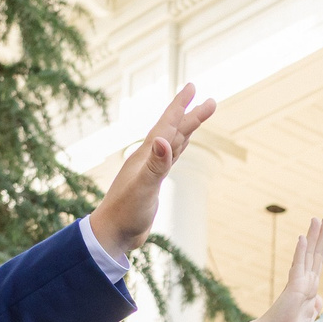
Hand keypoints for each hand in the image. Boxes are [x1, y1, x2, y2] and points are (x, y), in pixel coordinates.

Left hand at [88, 85, 216, 258]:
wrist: (113, 234)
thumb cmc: (125, 212)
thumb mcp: (143, 188)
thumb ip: (155, 165)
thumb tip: (165, 141)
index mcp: (146, 155)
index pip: (167, 125)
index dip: (180, 106)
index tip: (193, 87)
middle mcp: (148, 158)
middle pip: (174, 131)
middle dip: (191, 114)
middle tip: (209, 101)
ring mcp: (151, 170)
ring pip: (173, 142)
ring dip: (186, 128)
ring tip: (197, 116)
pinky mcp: (153, 182)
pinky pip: (170, 158)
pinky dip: (178, 148)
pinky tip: (180, 144)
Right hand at [240, 216, 322, 321]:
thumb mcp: (308, 320)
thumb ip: (313, 309)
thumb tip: (318, 301)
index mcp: (309, 289)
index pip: (317, 263)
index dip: (321, 247)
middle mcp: (304, 282)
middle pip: (315, 254)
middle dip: (320, 236)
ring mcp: (299, 282)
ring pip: (308, 255)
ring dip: (312, 236)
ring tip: (316, 219)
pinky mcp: (294, 287)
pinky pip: (298, 265)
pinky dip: (301, 251)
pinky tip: (303, 237)